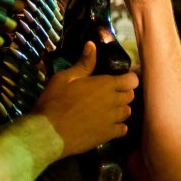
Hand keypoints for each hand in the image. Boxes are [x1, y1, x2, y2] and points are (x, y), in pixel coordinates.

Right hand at [33, 42, 138, 157]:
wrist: (48, 133)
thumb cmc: (55, 101)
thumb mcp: (65, 78)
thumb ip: (84, 63)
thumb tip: (92, 45)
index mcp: (105, 84)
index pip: (132, 80)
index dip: (128, 79)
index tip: (120, 79)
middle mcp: (113, 101)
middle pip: (130, 96)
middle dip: (123, 93)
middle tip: (110, 94)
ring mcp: (112, 120)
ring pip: (127, 112)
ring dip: (121, 109)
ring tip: (109, 109)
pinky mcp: (108, 135)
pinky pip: (123, 129)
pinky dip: (119, 126)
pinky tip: (108, 125)